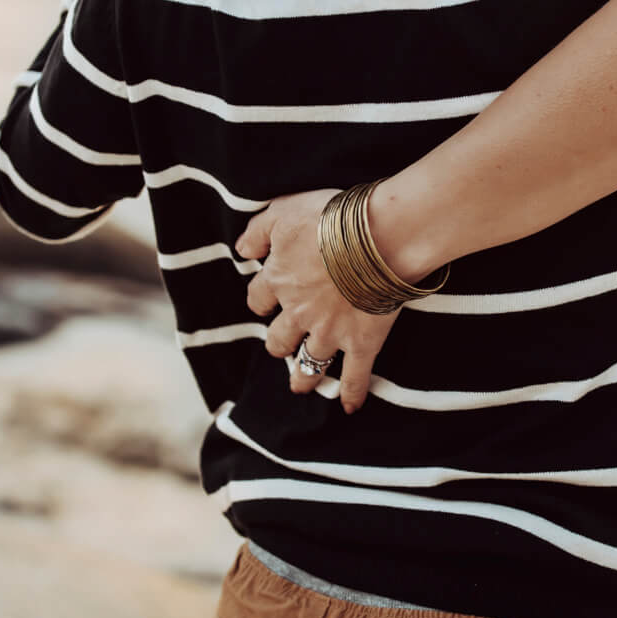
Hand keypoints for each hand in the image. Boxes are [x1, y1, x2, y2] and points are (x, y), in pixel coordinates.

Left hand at [236, 191, 399, 412]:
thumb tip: (241, 251)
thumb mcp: (284, 211)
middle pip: (278, 339)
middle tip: (285, 342)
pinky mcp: (361, 343)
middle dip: (279, 342)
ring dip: (303, 377)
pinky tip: (351, 406)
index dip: (262, 299)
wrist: (375, 237)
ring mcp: (330, 333)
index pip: (257, 298)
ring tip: (301, 384)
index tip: (268, 298)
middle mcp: (298, 313)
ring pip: (308, 365)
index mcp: (279, 280)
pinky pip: (355, 377)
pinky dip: (353, 394)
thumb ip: (258, 230)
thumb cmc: (330, 218)